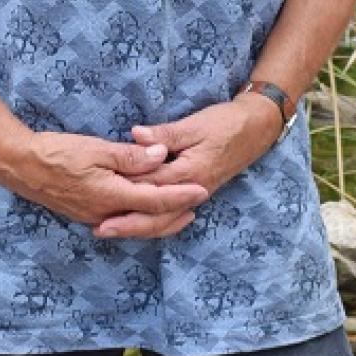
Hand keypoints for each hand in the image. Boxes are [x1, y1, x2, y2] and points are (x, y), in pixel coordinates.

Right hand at [0, 130, 208, 237]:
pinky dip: (140, 216)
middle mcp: (106, 213)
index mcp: (111, 195)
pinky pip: (121, 220)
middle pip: (149, 220)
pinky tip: (143, 208)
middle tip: (198, 204)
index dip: (181, 195)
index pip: (155, 200)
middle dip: (175, 214)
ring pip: (136, 223)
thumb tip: (160, 156)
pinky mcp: (85, 214)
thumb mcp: (96, 149)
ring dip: (159, 218)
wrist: (20, 166)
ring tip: (179, 210)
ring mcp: (94, 216)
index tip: (202, 190)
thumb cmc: (57, 153)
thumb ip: (130, 156)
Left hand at [94, 99, 279, 238]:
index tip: (102, 202)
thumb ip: (164, 134)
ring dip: (139, 226)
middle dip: (128, 224)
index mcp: (188, 172)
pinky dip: (155, 221)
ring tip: (113, 231)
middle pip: (157, 214)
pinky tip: (140, 222)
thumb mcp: (194, 124)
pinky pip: (172, 213)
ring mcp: (196, 194)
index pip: (152, 188)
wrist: (255, 129)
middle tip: (100, 230)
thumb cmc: (224, 123)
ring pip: (165, 219)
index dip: (126, 195)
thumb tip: (135, 135)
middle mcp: (192, 190)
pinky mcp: (197, 191)